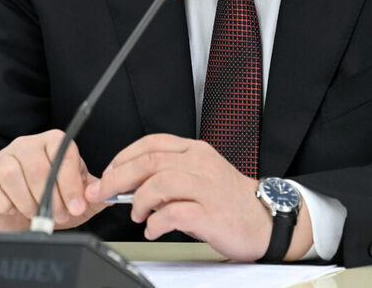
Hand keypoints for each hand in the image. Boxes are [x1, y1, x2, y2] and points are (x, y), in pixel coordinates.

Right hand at [0, 129, 106, 231]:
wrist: (17, 211)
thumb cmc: (48, 199)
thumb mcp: (74, 196)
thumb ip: (92, 194)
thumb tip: (108, 194)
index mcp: (52, 142)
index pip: (63, 152)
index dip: (71, 183)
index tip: (77, 206)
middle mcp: (27, 145)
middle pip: (39, 167)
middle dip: (51, 199)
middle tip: (58, 216)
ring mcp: (3, 158)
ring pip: (14, 176)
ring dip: (28, 202)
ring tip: (36, 213)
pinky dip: (5, 204)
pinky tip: (13, 208)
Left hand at [84, 134, 291, 261]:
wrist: (267, 219)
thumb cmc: (230, 199)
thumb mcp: (201, 174)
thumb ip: (170, 173)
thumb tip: (131, 184)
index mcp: (195, 151)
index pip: (152, 143)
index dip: (124, 156)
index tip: (109, 171)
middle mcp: (200, 164)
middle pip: (149, 162)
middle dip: (119, 177)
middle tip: (104, 192)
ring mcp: (207, 188)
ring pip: (160, 182)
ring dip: (140, 200)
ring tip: (137, 214)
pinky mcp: (211, 214)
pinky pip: (174, 214)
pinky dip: (156, 223)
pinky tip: (154, 229)